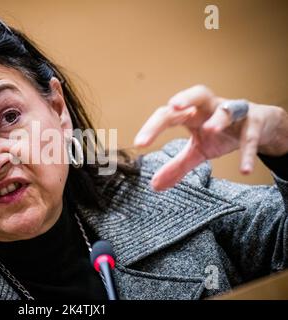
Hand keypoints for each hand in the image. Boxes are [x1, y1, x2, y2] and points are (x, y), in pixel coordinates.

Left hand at [133, 85, 287, 190]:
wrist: (259, 127)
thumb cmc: (221, 134)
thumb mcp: (198, 151)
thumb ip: (177, 166)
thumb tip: (154, 186)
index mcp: (192, 113)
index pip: (169, 115)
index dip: (153, 128)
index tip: (139, 144)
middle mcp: (211, 107)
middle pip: (197, 94)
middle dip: (185, 97)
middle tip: (173, 105)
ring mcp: (234, 113)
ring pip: (227, 109)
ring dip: (219, 118)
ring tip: (209, 130)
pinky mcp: (255, 122)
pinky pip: (251, 136)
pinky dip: (248, 152)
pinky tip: (243, 170)